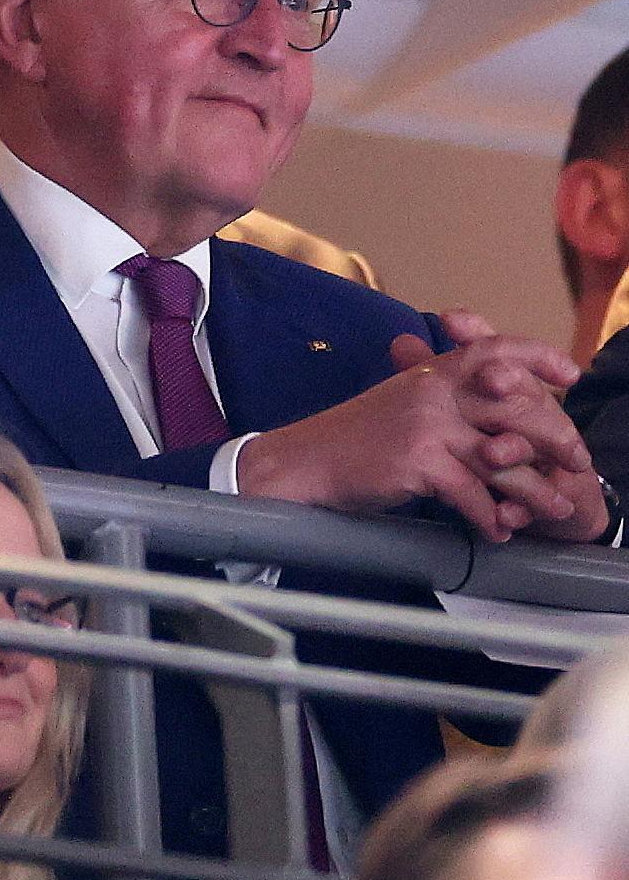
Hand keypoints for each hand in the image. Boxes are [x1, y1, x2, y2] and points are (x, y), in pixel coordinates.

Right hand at [239, 328, 588, 542]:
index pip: (495, 349)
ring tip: (552, 510)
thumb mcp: (399, 401)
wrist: (302, 462)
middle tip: (576, 464)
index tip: (569, 376)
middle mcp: (433, 391)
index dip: (538, 357)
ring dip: (534, 492)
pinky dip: (490, 518)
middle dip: (555, 440)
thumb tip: (494, 403)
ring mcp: (427, 425)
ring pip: (503, 460)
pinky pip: (473, 494)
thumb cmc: (351, 438)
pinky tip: (498, 531)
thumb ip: (442, 396)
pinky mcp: (419, 461)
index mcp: (431, 373)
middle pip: (517, 408)